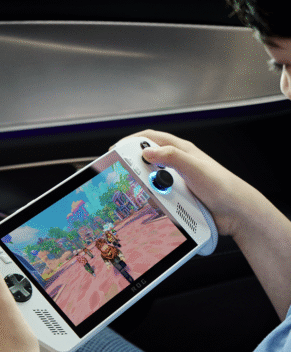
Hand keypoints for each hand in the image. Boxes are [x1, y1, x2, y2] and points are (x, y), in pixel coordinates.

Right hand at [114, 129, 257, 236]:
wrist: (235, 213)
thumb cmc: (222, 186)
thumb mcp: (194, 167)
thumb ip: (171, 157)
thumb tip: (148, 152)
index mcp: (181, 151)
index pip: (150, 138)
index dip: (131, 141)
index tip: (116, 149)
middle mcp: (177, 165)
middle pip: (147, 162)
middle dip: (134, 168)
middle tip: (122, 174)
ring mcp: (176, 182)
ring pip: (151, 182)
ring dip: (145, 188)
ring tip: (142, 193)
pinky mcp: (178, 199)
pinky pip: (158, 198)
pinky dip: (153, 202)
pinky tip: (154, 206)